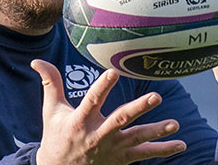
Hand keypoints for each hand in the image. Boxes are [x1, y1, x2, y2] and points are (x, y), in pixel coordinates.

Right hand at [31, 59, 185, 164]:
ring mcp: (111, 149)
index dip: (102, 86)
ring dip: (157, 132)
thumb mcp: (52, 111)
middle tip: (156, 97)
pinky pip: (144, 155)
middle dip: (138, 108)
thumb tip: (37, 61)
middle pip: (120, 120)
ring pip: (136, 139)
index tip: (114, 72)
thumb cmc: (56, 136)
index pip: (92, 100)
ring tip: (175, 124)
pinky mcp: (121, 159)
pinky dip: (163, 150)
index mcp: (80, 121)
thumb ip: (50, 83)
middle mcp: (97, 135)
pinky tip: (180, 144)